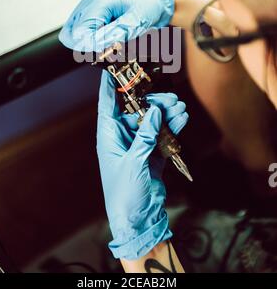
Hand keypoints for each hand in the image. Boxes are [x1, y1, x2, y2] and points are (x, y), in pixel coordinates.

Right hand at [59, 0, 173, 51]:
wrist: (155, 1)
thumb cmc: (148, 7)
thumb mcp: (136, 22)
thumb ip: (116, 33)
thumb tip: (96, 44)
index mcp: (100, 2)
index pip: (80, 31)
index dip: (91, 46)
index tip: (107, 51)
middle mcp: (89, 4)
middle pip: (71, 35)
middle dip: (87, 47)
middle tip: (108, 50)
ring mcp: (87, 9)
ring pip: (72, 37)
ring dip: (87, 46)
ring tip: (109, 45)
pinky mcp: (90, 17)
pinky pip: (80, 35)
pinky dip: (90, 43)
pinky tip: (106, 42)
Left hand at [97, 71, 188, 259]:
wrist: (139, 219)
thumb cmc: (125, 194)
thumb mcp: (133, 162)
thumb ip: (144, 136)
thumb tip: (153, 112)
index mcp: (109, 137)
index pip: (108, 105)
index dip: (110, 86)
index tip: (114, 69)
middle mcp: (122, 138)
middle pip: (136, 111)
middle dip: (152, 101)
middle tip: (169, 98)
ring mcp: (138, 145)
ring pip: (151, 121)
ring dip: (165, 113)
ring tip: (180, 107)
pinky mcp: (152, 153)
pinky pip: (162, 134)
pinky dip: (172, 127)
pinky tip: (181, 118)